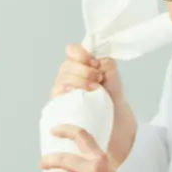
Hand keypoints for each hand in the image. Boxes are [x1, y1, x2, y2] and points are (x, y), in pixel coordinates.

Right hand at [50, 44, 136, 166]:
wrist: (115, 120)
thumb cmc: (112, 97)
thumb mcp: (113, 75)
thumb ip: (105, 63)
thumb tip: (96, 60)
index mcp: (81, 65)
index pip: (72, 51)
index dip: (80, 54)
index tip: (94, 63)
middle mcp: (69, 76)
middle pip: (66, 65)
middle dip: (83, 70)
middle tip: (98, 79)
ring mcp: (63, 90)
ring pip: (61, 79)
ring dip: (78, 81)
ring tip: (93, 89)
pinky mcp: (60, 105)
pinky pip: (56, 94)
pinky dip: (66, 92)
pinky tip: (76, 95)